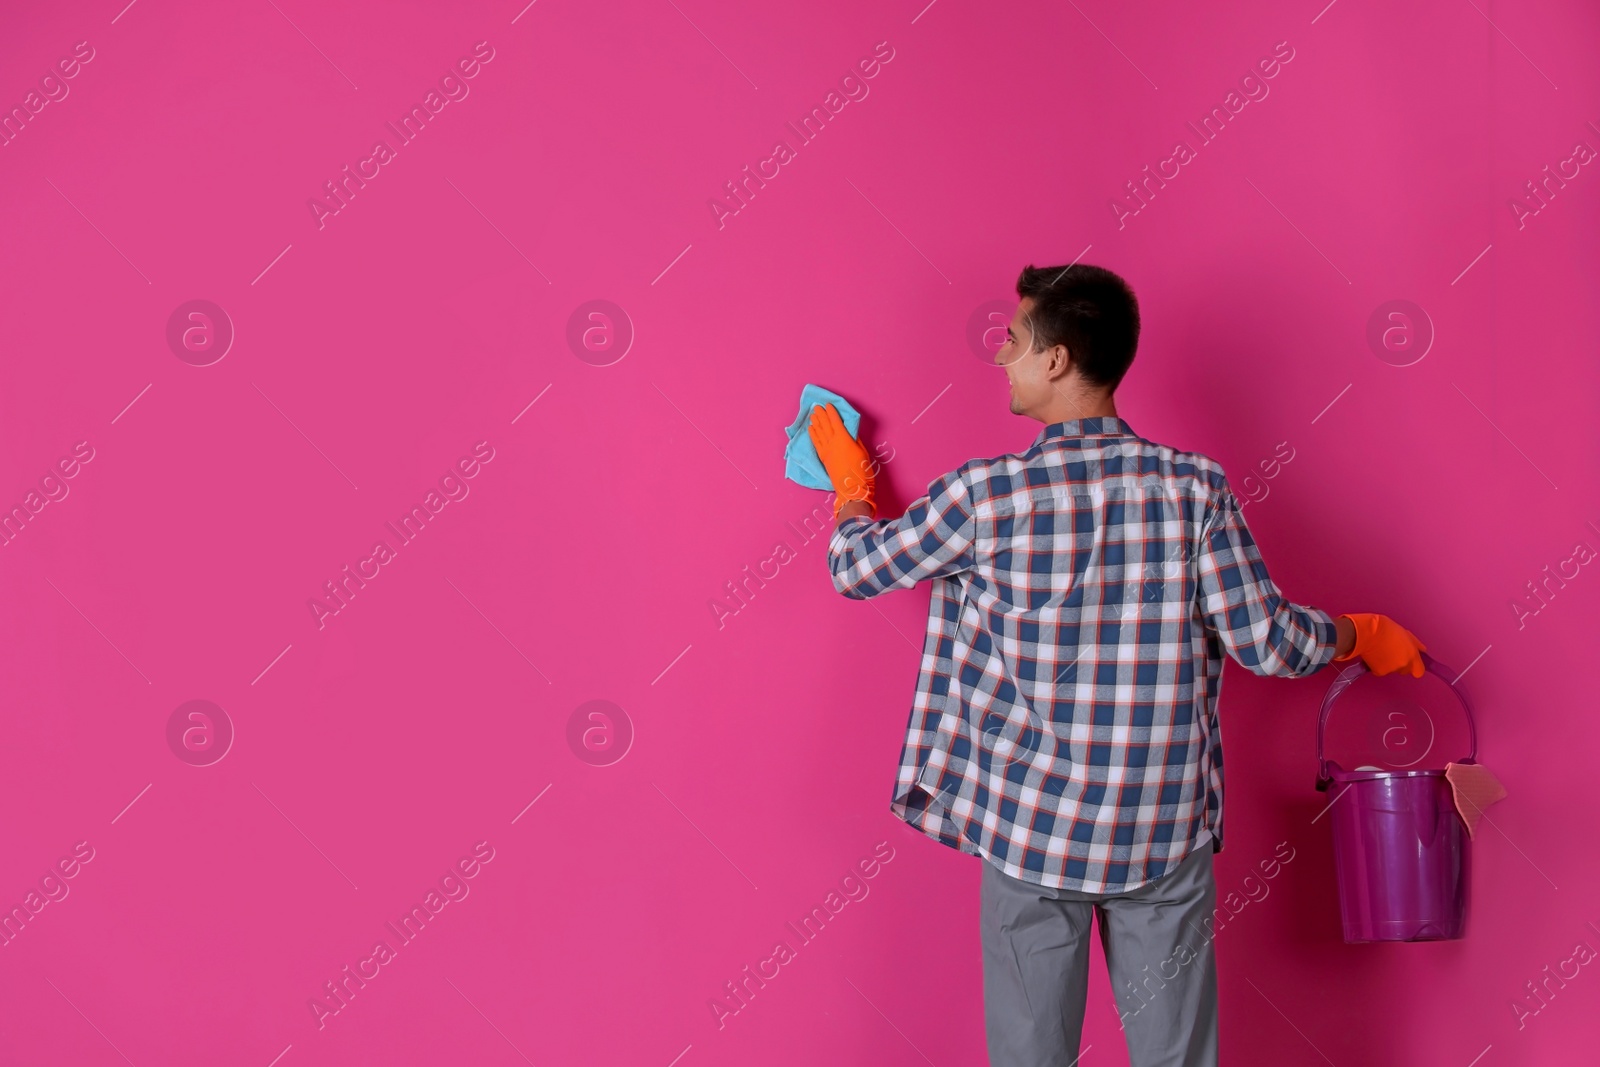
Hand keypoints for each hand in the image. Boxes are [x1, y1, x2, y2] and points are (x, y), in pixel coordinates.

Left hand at [807, 403, 875, 518]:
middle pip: (825, 425)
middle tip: (817, 406)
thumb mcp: (863, 452)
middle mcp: (832, 443)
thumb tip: (849, 431)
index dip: (831, 412)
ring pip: (819, 433)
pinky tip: (811, 429)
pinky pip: (816, 443)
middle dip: (821, 415)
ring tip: (812, 415)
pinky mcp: (823, 459)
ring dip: (815, 423)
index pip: (835, 421)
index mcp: (843, 439)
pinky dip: (813, 435)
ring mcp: (826, 451)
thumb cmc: (862, 471)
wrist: (852, 489)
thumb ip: (855, 439)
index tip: (828, 404)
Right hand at [1335, 613, 1426, 676]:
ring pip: (1393, 670)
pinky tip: (1374, 655)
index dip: (1415, 667)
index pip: (1419, 671)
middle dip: (1401, 663)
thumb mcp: (1405, 633)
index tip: (1410, 662)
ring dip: (1389, 664)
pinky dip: (1378, 665)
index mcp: (1412, 655)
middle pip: (1405, 670)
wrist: (1367, 633)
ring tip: (1381, 651)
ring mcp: (1391, 670)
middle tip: (1393, 652)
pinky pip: (1381, 671)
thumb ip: (1415, 644)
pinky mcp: (1379, 672)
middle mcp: (1404, 664)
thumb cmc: (1386, 628)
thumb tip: (1422, 651)